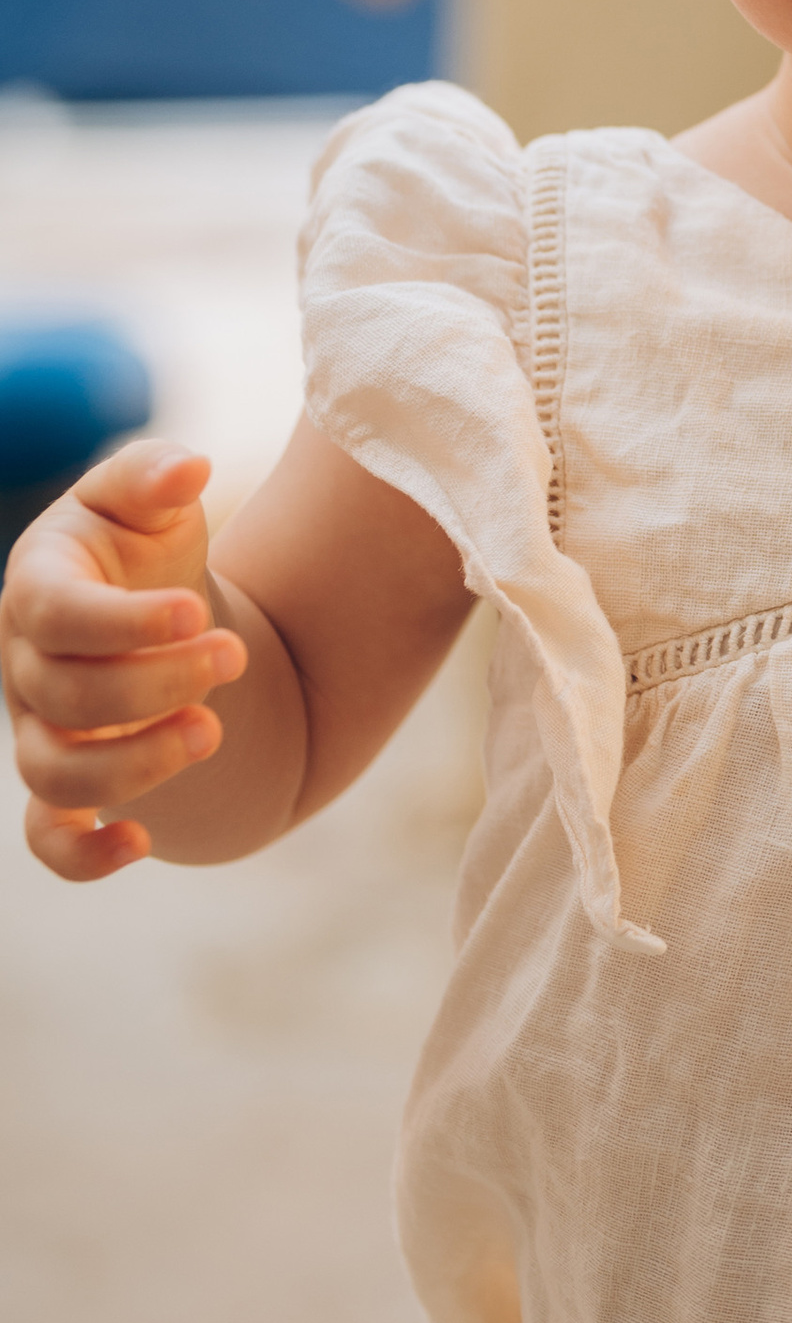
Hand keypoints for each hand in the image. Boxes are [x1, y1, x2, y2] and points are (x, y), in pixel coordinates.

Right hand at [5, 442, 242, 882]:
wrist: (151, 608)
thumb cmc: (143, 544)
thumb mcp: (148, 497)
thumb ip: (155, 476)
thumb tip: (191, 467)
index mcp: (37, 587)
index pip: (56, 615)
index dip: (124, 624)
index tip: (198, 613)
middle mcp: (26, 665)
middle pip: (67, 697)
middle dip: (157, 684)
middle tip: (234, 656)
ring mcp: (40, 729)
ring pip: (56, 775)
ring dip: (134, 767)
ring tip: (212, 732)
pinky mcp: (63, 782)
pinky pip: (47, 838)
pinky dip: (82, 856)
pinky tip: (141, 843)